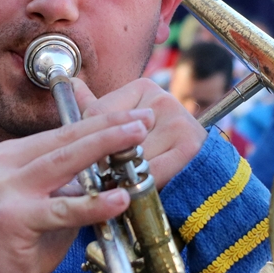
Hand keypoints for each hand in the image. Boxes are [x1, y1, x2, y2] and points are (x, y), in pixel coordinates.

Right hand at [0, 108, 154, 272]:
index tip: (135, 115)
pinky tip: (119, 200)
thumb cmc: (17, 243)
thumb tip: (113, 170)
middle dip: (109, 126)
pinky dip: (94, 205)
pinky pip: (62, 210)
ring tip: (136, 140)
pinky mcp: (13, 219)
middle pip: (66, 139)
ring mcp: (7, 190)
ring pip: (64, 162)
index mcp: (13, 155)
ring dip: (104, 147)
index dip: (101, 122)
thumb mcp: (44, 202)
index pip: (64, 132)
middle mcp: (6, 164)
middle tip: (143, 119)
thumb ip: (72, 185)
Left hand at [75, 78, 206, 187]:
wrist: (203, 181)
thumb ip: (97, 108)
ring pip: (130, 157)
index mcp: (143, 87)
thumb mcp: (125, 126)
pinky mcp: (190, 145)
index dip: (93, 143)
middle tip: (109, 177)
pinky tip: (143, 190)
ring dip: (125, 178)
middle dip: (108, 164)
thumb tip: (70, 82)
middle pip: (113, 137)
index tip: (100, 157)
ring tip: (129, 185)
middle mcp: (162, 98)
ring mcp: (178, 120)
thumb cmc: (158, 152)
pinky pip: (150, 172)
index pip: (97, 113)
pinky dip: (142, 186)